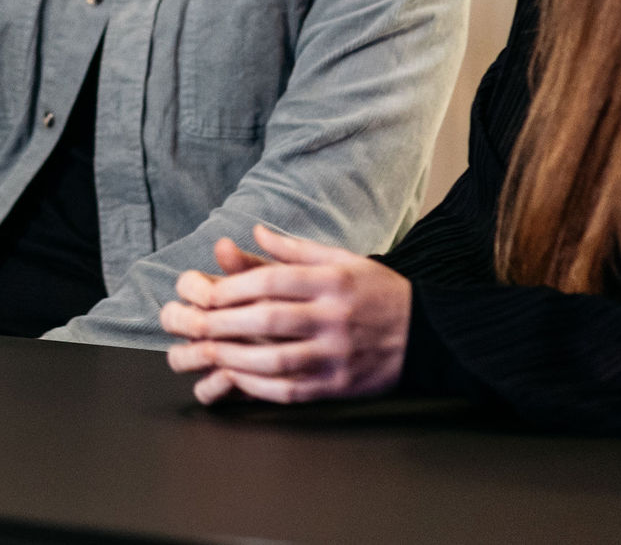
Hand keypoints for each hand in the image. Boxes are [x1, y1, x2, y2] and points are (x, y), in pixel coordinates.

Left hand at [160, 224, 410, 404]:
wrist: (428, 335)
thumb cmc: (377, 292)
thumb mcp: (343, 259)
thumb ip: (294, 249)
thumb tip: (252, 231)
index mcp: (332, 280)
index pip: (273, 280)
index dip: (234, 287)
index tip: (206, 293)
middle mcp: (334, 317)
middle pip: (268, 320)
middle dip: (223, 323)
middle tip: (192, 325)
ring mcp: (337, 354)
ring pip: (276, 360)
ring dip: (234, 358)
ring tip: (207, 352)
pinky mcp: (339, 385)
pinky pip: (291, 390)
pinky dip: (258, 386)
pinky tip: (236, 378)